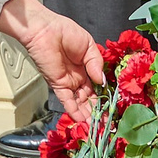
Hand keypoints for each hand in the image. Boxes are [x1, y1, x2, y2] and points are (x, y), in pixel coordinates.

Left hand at [0, 0, 106, 124]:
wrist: (45, 30)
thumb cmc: (65, 32)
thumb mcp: (89, 45)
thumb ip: (96, 63)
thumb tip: (102, 81)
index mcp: (86, 68)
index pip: (97, 88)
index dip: (104, 98)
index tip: (112, 108)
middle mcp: (77, 78)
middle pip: (89, 98)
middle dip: (98, 111)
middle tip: (107, 124)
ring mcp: (67, 83)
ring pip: (79, 102)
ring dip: (87, 115)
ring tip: (96, 127)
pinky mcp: (57, 85)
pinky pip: (66, 100)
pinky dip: (73, 110)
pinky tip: (81, 120)